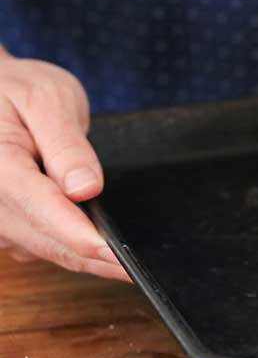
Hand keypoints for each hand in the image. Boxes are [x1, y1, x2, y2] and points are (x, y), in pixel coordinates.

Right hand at [0, 53, 128, 280]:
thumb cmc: (16, 89)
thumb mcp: (46, 99)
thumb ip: (66, 144)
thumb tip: (85, 189)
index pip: (39, 207)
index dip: (80, 235)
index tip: (116, 253)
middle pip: (46, 240)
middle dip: (95, 257)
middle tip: (143, 268)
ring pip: (47, 251)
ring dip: (89, 260)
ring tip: (134, 264)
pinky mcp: (7, 227)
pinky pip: (45, 247)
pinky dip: (77, 251)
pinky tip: (109, 252)